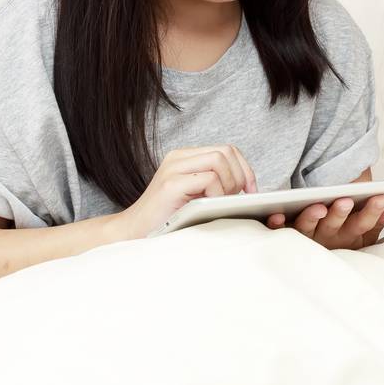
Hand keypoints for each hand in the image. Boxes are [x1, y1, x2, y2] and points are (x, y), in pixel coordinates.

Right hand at [104, 145, 256, 242]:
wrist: (132, 234)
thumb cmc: (168, 220)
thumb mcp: (196, 197)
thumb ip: (216, 185)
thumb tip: (250, 189)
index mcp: (186, 158)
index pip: (227, 150)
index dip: (245, 169)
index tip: (251, 191)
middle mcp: (179, 158)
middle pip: (226, 152)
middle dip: (240, 176)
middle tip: (234, 200)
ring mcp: (173, 169)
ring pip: (219, 160)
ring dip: (228, 184)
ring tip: (218, 203)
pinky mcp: (171, 184)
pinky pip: (209, 179)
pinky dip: (217, 194)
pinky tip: (208, 208)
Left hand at [266, 194, 383, 249]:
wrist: (311, 268)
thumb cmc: (342, 236)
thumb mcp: (363, 234)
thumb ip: (375, 221)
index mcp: (347, 237)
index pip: (361, 224)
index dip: (372, 212)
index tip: (381, 198)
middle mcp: (326, 238)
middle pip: (333, 225)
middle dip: (340, 213)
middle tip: (346, 201)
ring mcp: (305, 237)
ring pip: (308, 227)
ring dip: (312, 217)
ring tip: (319, 207)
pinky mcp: (285, 234)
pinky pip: (279, 230)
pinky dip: (277, 224)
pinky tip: (275, 215)